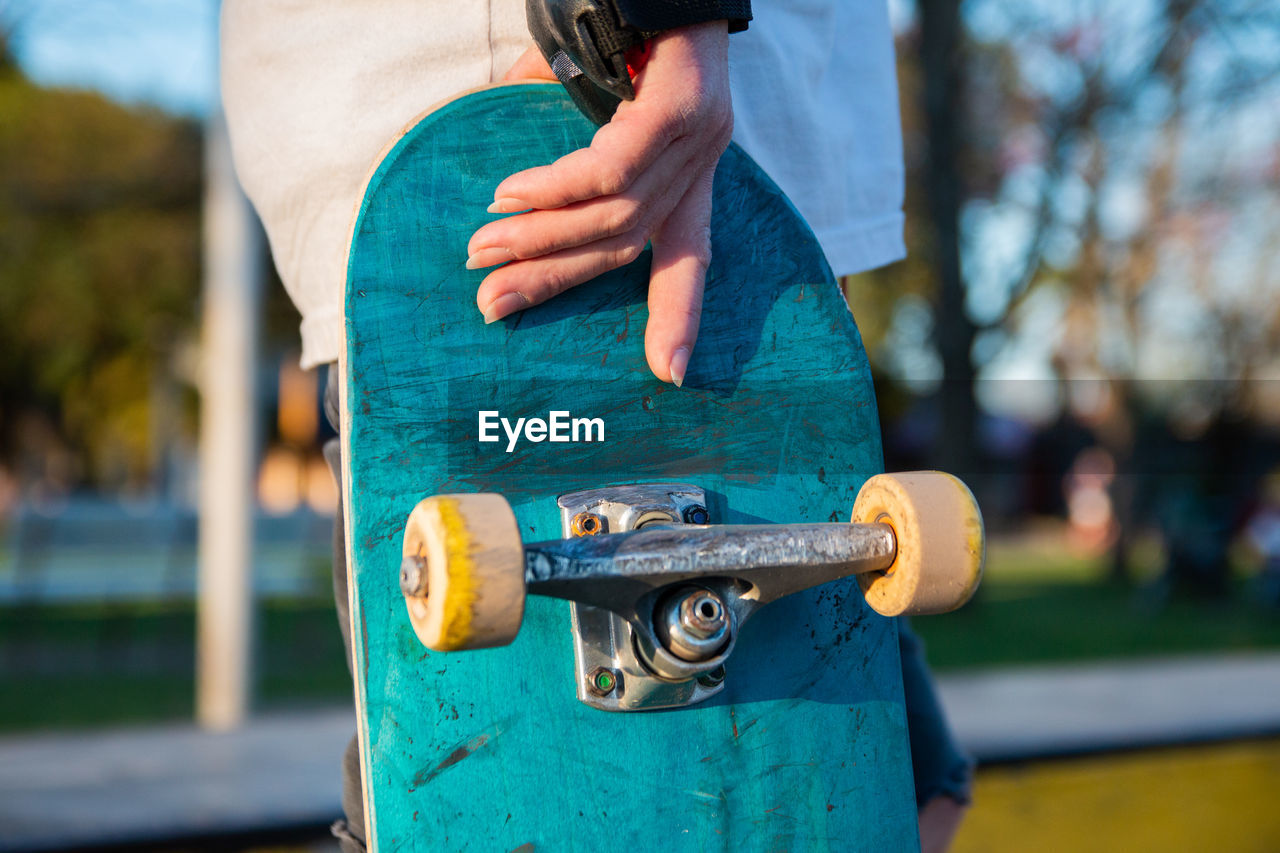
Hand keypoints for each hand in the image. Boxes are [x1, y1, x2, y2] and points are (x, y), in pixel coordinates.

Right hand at [467, 22, 732, 385]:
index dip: (679, 314)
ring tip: (483, 245)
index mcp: (690, 169)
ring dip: (540, 236)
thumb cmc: (617, 13)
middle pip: (629, 245)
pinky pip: (611, 167)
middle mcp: (703, 160)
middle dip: (556, 280)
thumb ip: (555, 148)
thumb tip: (503, 194)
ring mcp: (700, 134)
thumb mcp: (580, 91)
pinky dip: (556, 188)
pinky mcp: (684, 106)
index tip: (670, 374)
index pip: (690, 256)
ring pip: (615, 215)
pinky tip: (511, 193)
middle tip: (490, 304)